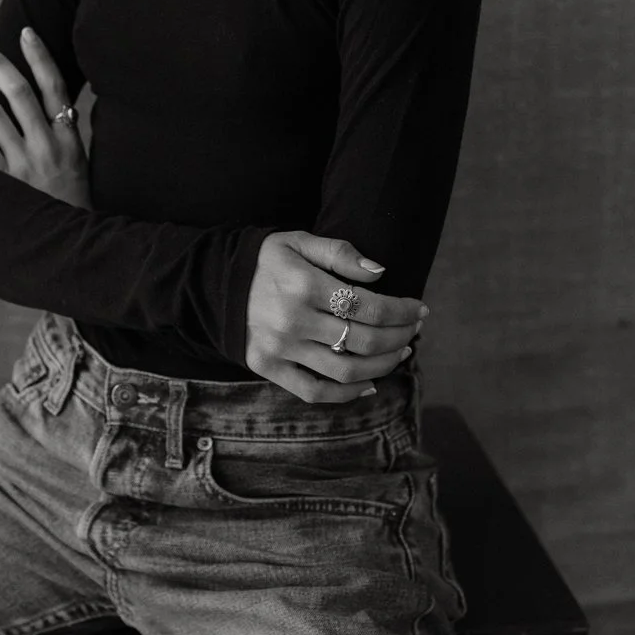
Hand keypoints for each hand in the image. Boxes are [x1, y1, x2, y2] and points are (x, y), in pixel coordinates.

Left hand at [0, 29, 92, 208]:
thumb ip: (65, 130)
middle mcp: (46, 145)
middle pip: (20, 94)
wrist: (70, 241)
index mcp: (68, 136)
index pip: (54, 86)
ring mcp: (24, 163)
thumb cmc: (74, 197)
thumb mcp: (79, 159)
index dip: (39, 56)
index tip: (25, 32)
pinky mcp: (5, 182)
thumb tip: (57, 101)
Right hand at [244, 231, 426, 402]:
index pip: (368, 306)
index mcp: (303, 284)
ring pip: (346, 369)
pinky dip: (346, 393)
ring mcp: (279, 347)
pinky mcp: (268, 367)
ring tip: (399, 353)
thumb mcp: (299, 241)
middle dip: (400, 337)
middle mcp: (292, 319)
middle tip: (414, 330)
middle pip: (364, 340)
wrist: (216, 283)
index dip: (402, 312)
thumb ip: (340, 253)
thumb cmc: (267, 260)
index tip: (419, 310)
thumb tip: (380, 273)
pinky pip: (315, 391)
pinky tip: (368, 384)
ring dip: (382, 366)